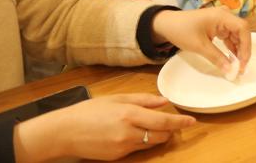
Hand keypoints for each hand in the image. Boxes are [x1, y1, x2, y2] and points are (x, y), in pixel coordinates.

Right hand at [13, 94, 195, 162]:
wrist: (63, 133)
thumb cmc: (88, 111)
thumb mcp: (116, 99)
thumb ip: (142, 99)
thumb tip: (163, 101)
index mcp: (129, 114)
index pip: (162, 121)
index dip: (179, 122)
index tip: (192, 121)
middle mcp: (128, 132)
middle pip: (160, 135)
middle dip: (171, 130)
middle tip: (176, 124)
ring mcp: (122, 147)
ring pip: (150, 143)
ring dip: (158, 136)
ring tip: (158, 127)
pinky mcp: (117, 157)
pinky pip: (137, 149)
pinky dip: (142, 141)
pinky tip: (136, 133)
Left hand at [151, 7, 250, 75]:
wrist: (166, 24)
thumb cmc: (182, 31)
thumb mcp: (199, 46)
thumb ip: (216, 57)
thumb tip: (230, 71)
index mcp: (222, 16)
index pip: (243, 28)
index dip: (246, 46)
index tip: (243, 62)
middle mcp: (225, 16)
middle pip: (241, 32)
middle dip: (243, 49)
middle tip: (241, 67)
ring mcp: (222, 20)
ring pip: (236, 35)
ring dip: (238, 49)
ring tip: (237, 65)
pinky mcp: (218, 26)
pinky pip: (229, 36)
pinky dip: (231, 47)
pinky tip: (231, 58)